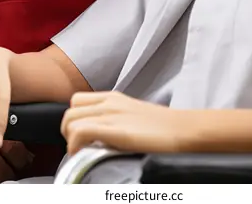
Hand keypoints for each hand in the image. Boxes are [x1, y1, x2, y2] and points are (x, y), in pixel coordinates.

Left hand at [61, 91, 192, 155]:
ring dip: (69, 138)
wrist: (184, 130)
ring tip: (81, 152)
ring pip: (70, 120)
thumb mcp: (132, 114)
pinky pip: (80, 131)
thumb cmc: (162, 128)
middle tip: (79, 147)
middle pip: (69, 110)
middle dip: (68, 130)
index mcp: (112, 97)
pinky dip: (74, 144)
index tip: (79, 137)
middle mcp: (109, 101)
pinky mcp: (116, 129)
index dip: (73, 120)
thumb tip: (100, 133)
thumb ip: (115, 117)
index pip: (77, 101)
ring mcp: (111, 114)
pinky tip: (82, 154)